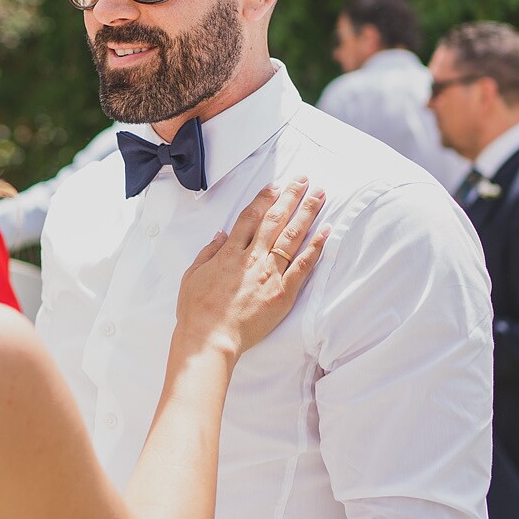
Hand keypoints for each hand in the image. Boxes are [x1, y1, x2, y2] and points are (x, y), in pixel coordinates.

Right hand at [176, 179, 329, 357]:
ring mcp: (269, 274)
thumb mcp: (192, 275)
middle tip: (303, 180)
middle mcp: (251, 258)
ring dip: (306, 213)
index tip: (276, 185)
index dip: (264, 198)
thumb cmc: (197, 310)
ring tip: (319, 195)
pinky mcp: (282, 293)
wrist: (210, 338)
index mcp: (229, 253)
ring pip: (291, 236)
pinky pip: (302, 266)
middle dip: (290, 197)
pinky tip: (325, 231)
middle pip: (274, 220)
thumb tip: (221, 235)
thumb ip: (208, 252)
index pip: (250, 217)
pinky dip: (315, 248)